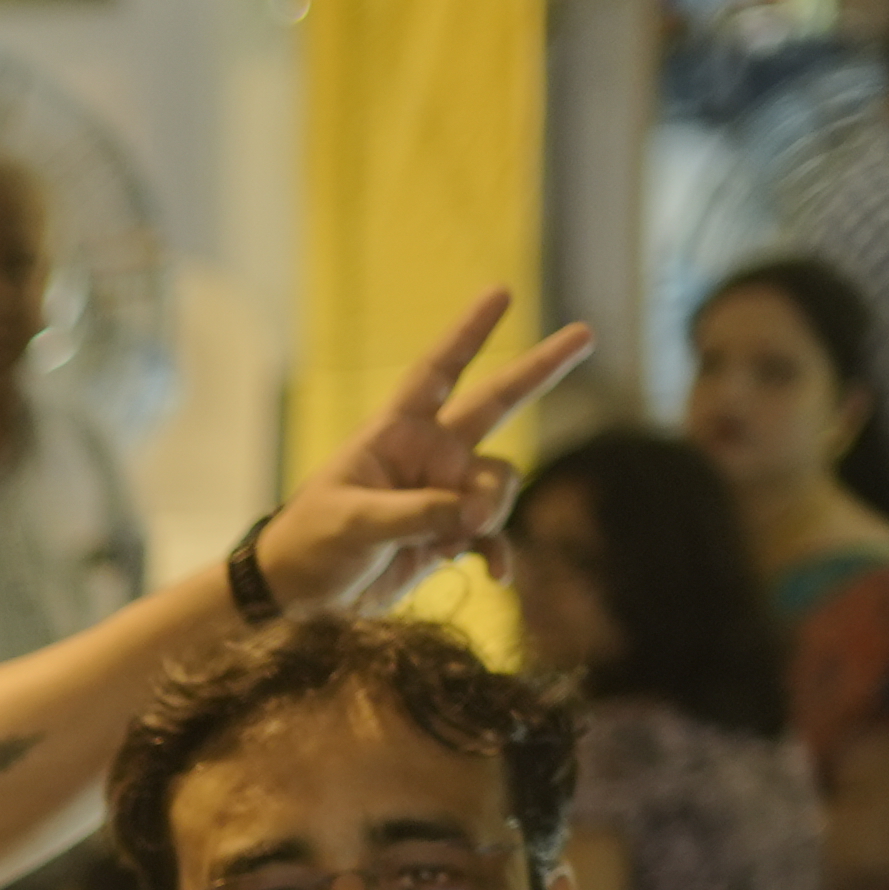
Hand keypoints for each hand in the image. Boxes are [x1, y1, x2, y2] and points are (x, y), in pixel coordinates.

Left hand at [248, 292, 600, 613]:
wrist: (302, 596)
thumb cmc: (312, 545)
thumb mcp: (355, 523)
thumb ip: (418, 513)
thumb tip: (479, 512)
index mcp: (396, 433)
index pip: (438, 372)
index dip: (468, 333)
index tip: (500, 293)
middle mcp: (429, 454)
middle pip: (496, 402)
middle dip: (539, 369)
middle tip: (586, 334)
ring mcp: (444, 492)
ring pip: (500, 483)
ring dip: (491, 510)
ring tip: (455, 538)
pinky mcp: (450, 533)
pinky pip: (494, 534)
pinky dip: (499, 551)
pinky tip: (497, 573)